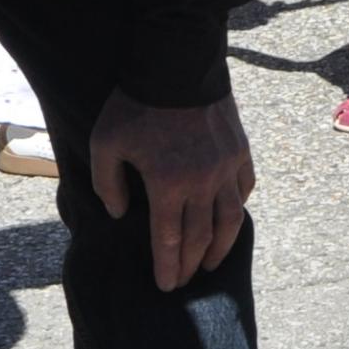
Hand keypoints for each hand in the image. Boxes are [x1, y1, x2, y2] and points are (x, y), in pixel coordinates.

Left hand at [88, 93, 254, 292]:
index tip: (166, 286)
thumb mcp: (105, 143)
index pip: (169, 239)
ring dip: (220, 247)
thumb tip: (121, 213)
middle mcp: (203, 182)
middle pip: (199, 237)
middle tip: (184, 282)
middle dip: (190, 264)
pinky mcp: (240, 150)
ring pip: (229, 220)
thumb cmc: (135, 104)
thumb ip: (109, 183)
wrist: (176, 62)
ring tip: (210, 263)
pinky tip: (229, 220)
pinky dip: (237, 209)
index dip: (168, 266)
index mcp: (168, 184)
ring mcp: (226, 167)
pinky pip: (243, 190)